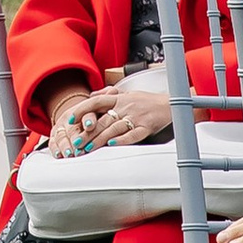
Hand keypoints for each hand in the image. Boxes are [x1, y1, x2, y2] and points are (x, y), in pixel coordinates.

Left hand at [45, 79, 170, 153]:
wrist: (172, 103)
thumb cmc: (148, 101)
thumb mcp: (127, 94)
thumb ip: (109, 95)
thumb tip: (92, 96)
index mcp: (119, 98)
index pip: (95, 102)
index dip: (81, 110)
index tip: (69, 120)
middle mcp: (125, 106)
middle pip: (102, 120)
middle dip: (87, 132)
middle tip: (75, 143)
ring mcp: (136, 117)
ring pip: (113, 128)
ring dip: (99, 139)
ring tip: (88, 148)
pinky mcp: (147, 127)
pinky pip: (133, 134)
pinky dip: (122, 140)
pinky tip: (112, 145)